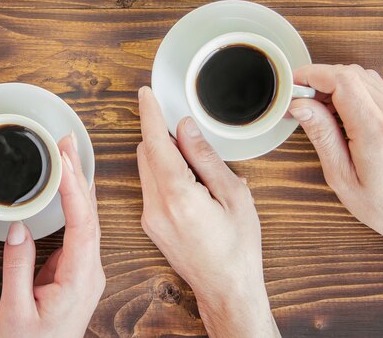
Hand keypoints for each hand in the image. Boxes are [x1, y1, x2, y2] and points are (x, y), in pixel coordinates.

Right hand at [0, 134, 104, 337]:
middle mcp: (90, 269)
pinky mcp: (79, 268)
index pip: (82, 224)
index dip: (74, 189)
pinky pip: (81, 227)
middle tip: (66, 144)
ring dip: (77, 185)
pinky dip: (75, 202)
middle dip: (78, 175)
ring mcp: (87, 268)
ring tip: (66, 154)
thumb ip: (19, 267)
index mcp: (79, 277)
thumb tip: (20, 227)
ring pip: (88, 218)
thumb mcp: (15, 310)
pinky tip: (69, 185)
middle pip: (90, 214)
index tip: (63, 162)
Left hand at [137, 86, 279, 337]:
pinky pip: (150, 187)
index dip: (150, 114)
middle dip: (161, 135)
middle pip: (147, 154)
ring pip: (147, 170)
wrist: (226, 289)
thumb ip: (206, 158)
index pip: (156, 143)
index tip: (145, 93)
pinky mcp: (150, 225)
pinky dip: (164, 175)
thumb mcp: (234, 196)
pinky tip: (191, 184)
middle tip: (187, 131)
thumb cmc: (238, 248)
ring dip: (163, 156)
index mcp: (178, 196)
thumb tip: (186, 128)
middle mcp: (155, 207)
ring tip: (197, 166)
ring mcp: (149, 218)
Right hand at [289, 64, 382, 317]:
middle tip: (295, 96)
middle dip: (318, 77)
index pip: (342, 81)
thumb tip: (301, 106)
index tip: (291, 84)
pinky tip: (333, 108)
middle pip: (351, 73)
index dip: (312, 75)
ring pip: (362, 77)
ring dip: (333, 81)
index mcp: (374, 130)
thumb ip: (322, 136)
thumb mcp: (342, 178)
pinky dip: (348, 89)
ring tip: (311, 104)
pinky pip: (372, 88)